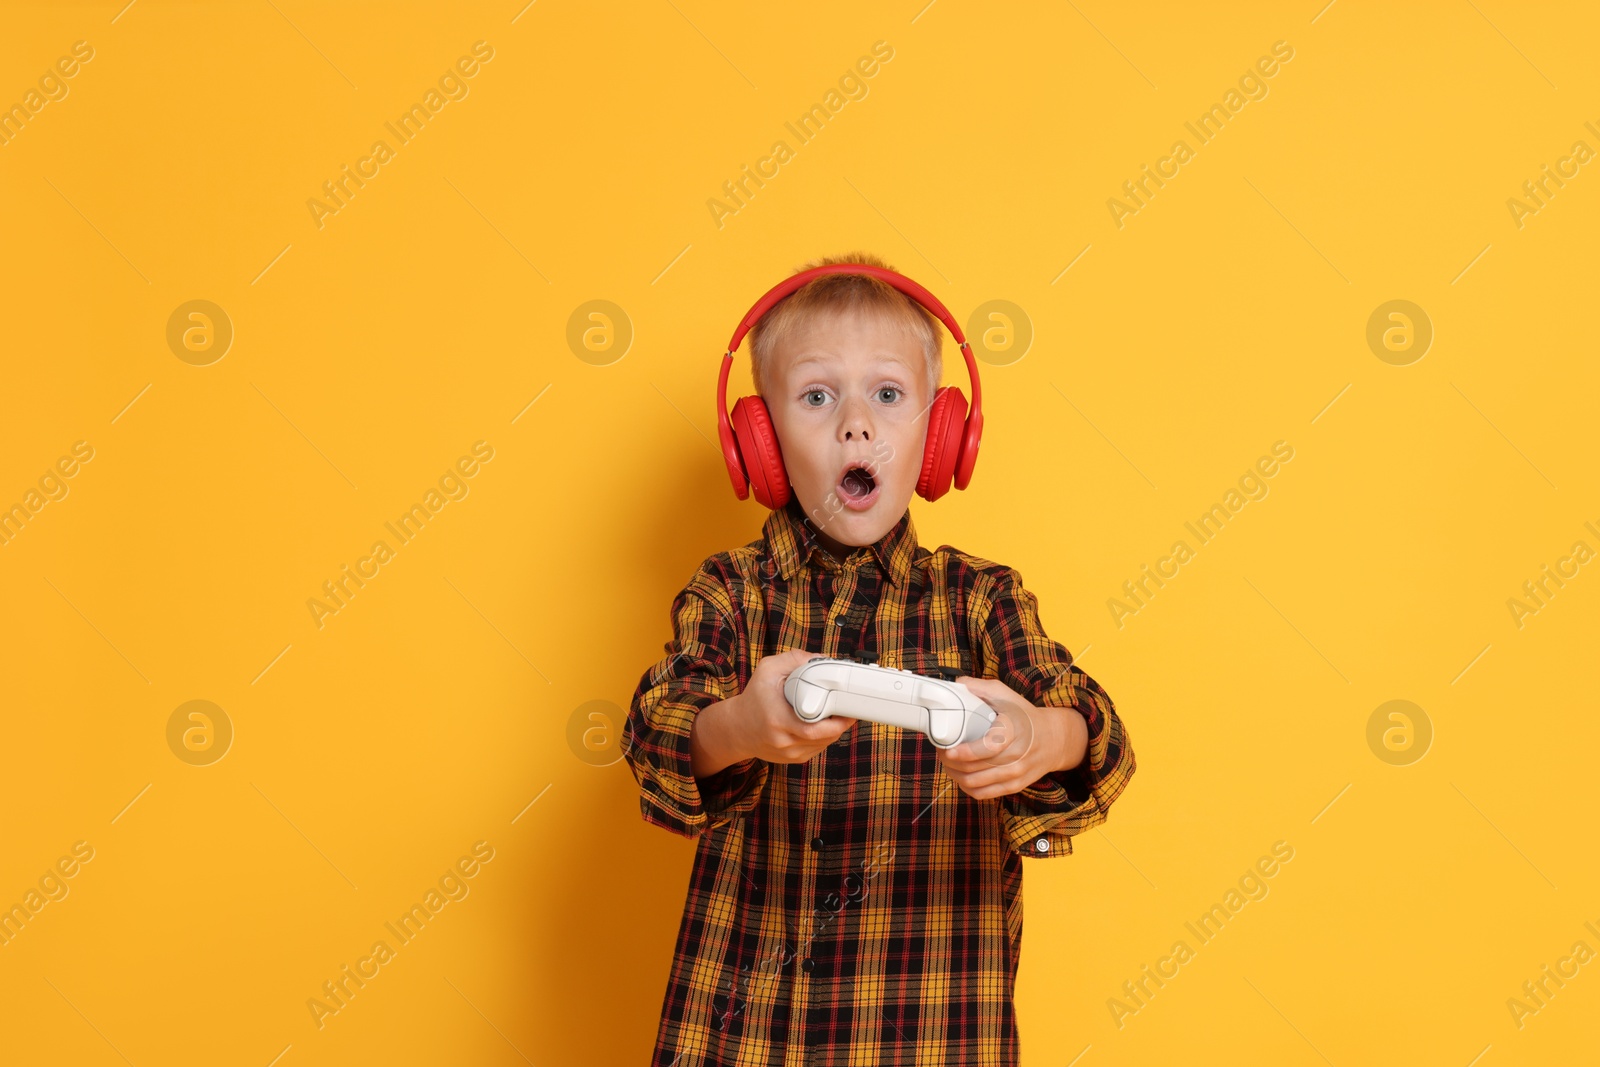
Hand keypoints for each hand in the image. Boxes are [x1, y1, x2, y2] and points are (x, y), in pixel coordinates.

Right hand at [724, 649, 852, 764]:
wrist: (737, 728)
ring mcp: (789, 753)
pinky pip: (817, 749)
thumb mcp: (768, 670)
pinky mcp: (793, 759)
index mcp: (778, 720)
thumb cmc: (754, 698)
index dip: (835, 721)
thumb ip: (795, 660)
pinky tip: (825, 724)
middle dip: (841, 723)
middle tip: (848, 708)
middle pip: (824, 737)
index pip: (814, 729)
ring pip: (824, 744)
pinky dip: (825, 737)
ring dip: (835, 730)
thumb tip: (822, 659)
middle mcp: (783, 740)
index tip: (845, 707)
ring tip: (838, 714)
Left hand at [934, 675, 1085, 799]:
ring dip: (955, 774)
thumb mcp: (1006, 695)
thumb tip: (956, 685)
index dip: (966, 752)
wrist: (1053, 738)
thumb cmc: (1023, 715)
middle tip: (941, 751)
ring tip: (947, 763)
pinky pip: (984, 793)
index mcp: (1014, 730)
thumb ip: (980, 688)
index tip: (949, 749)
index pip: (990, 747)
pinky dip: (967, 787)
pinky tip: (960, 776)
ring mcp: (1017, 773)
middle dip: (951, 761)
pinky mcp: (1015, 786)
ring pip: (976, 783)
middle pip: (976, 767)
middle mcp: (1018, 755)